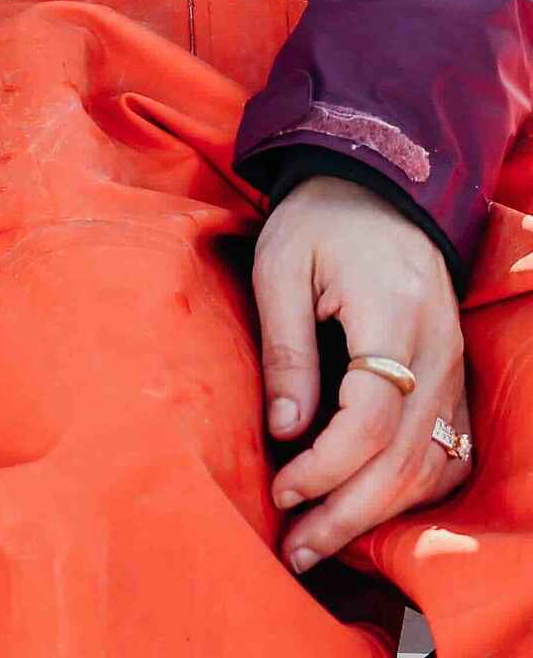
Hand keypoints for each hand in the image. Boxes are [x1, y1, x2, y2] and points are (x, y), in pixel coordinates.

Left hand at [257, 175, 468, 574]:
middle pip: (405, 456)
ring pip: (431, 466)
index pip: (373, 416)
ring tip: (320, 542)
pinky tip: (367, 510)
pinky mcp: (455, 380)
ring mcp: (455, 368)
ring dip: (376, 513)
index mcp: (393, 313)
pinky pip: (446, 455)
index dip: (327, 465)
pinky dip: (409, 492)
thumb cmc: (318, 221)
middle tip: (296, 548)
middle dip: (348, 512)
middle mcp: (437, 350)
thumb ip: (286, 346)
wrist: (377, 187)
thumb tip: (285, 430)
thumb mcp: (280, 265)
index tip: (282, 489)